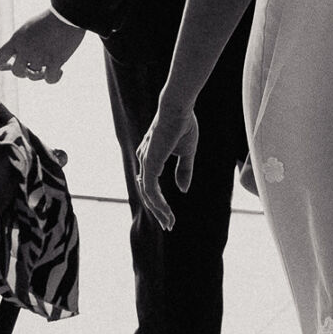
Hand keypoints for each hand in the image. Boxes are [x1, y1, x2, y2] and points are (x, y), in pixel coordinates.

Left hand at [0, 9, 84, 83]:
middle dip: (25, 72)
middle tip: (34, 67)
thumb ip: (21, 42)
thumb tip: (18, 55)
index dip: (3, 65)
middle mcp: (25, 50)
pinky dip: (55, 77)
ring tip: (50, 65)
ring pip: (34, 76)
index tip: (11, 65)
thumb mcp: (28, 27)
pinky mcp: (55, 61)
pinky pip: (50, 80)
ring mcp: (40, 57)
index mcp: (17, 40)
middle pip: (17, 72)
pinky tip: (60, 70)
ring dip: (42, 74)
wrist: (67, 14)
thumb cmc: (50, 19)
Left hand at [136, 96, 198, 230]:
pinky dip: (158, 203)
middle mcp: (145, 160)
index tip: (170, 215)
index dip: (160, 202)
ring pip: (148, 195)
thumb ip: (184, 171)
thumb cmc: (184, 125)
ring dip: (159, 211)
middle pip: (147, 193)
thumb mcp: (187, 152)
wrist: (179, 108)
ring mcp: (145, 162)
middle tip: (168, 225)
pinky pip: (151, 190)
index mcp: (151, 156)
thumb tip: (183, 191)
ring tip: (169, 223)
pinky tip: (167, 212)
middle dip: (157, 211)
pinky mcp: (150, 163)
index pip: (151, 185)